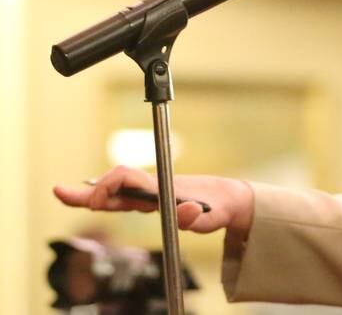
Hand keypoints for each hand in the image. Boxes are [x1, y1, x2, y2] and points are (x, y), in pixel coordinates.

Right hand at [53, 166, 253, 235]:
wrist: (229, 197)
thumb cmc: (218, 207)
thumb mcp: (210, 217)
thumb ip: (195, 217)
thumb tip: (186, 213)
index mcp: (160, 188)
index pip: (126, 178)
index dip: (107, 186)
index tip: (96, 201)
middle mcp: (152, 188)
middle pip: (114, 184)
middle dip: (87, 190)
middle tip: (59, 191)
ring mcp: (151, 194)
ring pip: (117, 192)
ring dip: (92, 195)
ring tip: (67, 196)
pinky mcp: (153, 201)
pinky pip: (125, 198)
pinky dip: (106, 198)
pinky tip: (95, 201)